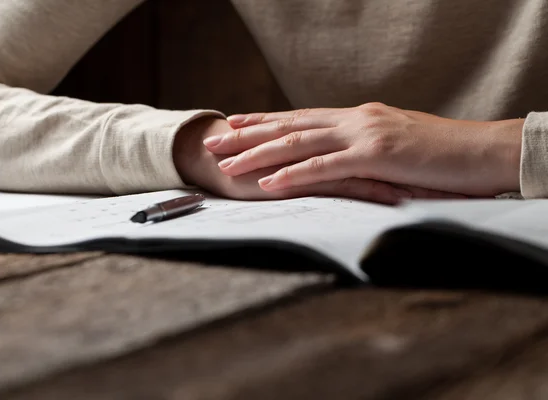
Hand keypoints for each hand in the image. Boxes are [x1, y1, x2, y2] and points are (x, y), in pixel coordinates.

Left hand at [174, 116, 466, 203]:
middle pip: (289, 126)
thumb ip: (365, 148)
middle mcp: (355, 120)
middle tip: (212, 142)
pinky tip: (268, 183)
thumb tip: (344, 158)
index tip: (233, 124)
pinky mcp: (377, 155)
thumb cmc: (442, 153)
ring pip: (299, 143)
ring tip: (225, 166)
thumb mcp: (396, 145)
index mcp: (358, 117)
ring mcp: (364, 135)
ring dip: (259, 155)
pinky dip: (294, 174)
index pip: (300, 118)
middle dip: (247, 135)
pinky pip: (326, 167)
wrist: (483, 150)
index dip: (264, 121)